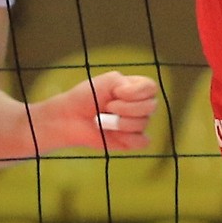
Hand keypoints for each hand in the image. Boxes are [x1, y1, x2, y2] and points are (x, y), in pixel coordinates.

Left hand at [30, 70, 161, 152]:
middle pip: (151, 106)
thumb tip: (138, 100)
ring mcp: (136, 124)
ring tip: (103, 120)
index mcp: (136, 88)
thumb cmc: (86, 96)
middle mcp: (140, 106)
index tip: (116, 92)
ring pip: (143, 123)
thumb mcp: (107, 81)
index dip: (136, 92)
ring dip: (120, 122)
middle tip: (107, 107)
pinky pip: (142, 141)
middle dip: (126, 108)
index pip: (151, 88)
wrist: (70, 118)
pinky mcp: (131, 141)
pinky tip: (112, 134)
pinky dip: (127, 138)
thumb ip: (126, 84)